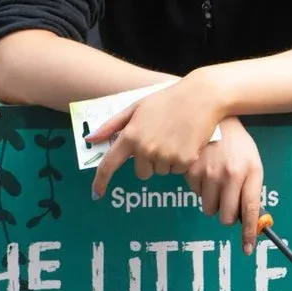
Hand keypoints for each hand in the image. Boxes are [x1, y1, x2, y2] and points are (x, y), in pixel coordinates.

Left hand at [91, 72, 230, 194]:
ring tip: (175, 137)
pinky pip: (178, 170)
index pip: (109, 164)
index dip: (100, 181)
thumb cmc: (167, 99)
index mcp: (131, 135)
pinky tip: (186, 142)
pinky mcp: (184, 160)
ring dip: (166, 160)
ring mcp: (165, 155)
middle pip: (142, 172)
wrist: (202, 96)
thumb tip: (90, 140)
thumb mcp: (137, 107)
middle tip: (160, 140)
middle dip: (149, 162)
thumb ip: (112, 125)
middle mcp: (145, 148)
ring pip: (161, 171)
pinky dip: (181, 160)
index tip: (96, 194)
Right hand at [186, 118, 264, 232]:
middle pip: (227, 216)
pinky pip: (195, 193)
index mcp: (250, 172)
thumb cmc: (237, 144)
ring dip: (213, 201)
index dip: (249, 233)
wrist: (214, 116)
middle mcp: (231, 174)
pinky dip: (200, 187)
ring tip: (216, 180)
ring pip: (209, 208)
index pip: (250, 210)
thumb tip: (252, 220)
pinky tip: (205, 170)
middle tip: (228, 204)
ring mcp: (210, 173)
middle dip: (228, 216)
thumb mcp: (252, 162)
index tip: (248, 249)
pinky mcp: (192, 170)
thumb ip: (252, 190)